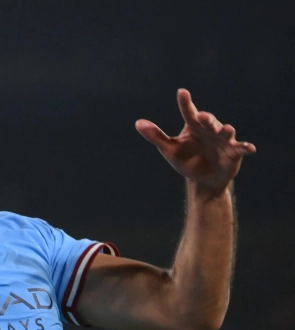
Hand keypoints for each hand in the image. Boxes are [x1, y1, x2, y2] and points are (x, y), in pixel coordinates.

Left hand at [136, 89, 255, 192]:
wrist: (203, 179)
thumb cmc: (186, 160)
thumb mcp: (169, 149)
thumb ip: (155, 136)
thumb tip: (138, 123)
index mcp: (193, 127)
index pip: (188, 113)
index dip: (185, 103)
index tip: (182, 92)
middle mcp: (209, 130)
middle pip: (208, 121)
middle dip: (206, 118)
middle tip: (201, 116)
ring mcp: (223, 140)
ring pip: (225, 133)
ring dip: (226, 131)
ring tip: (227, 128)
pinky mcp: (234, 153)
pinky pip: (240, 148)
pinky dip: (245, 147)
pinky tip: (250, 148)